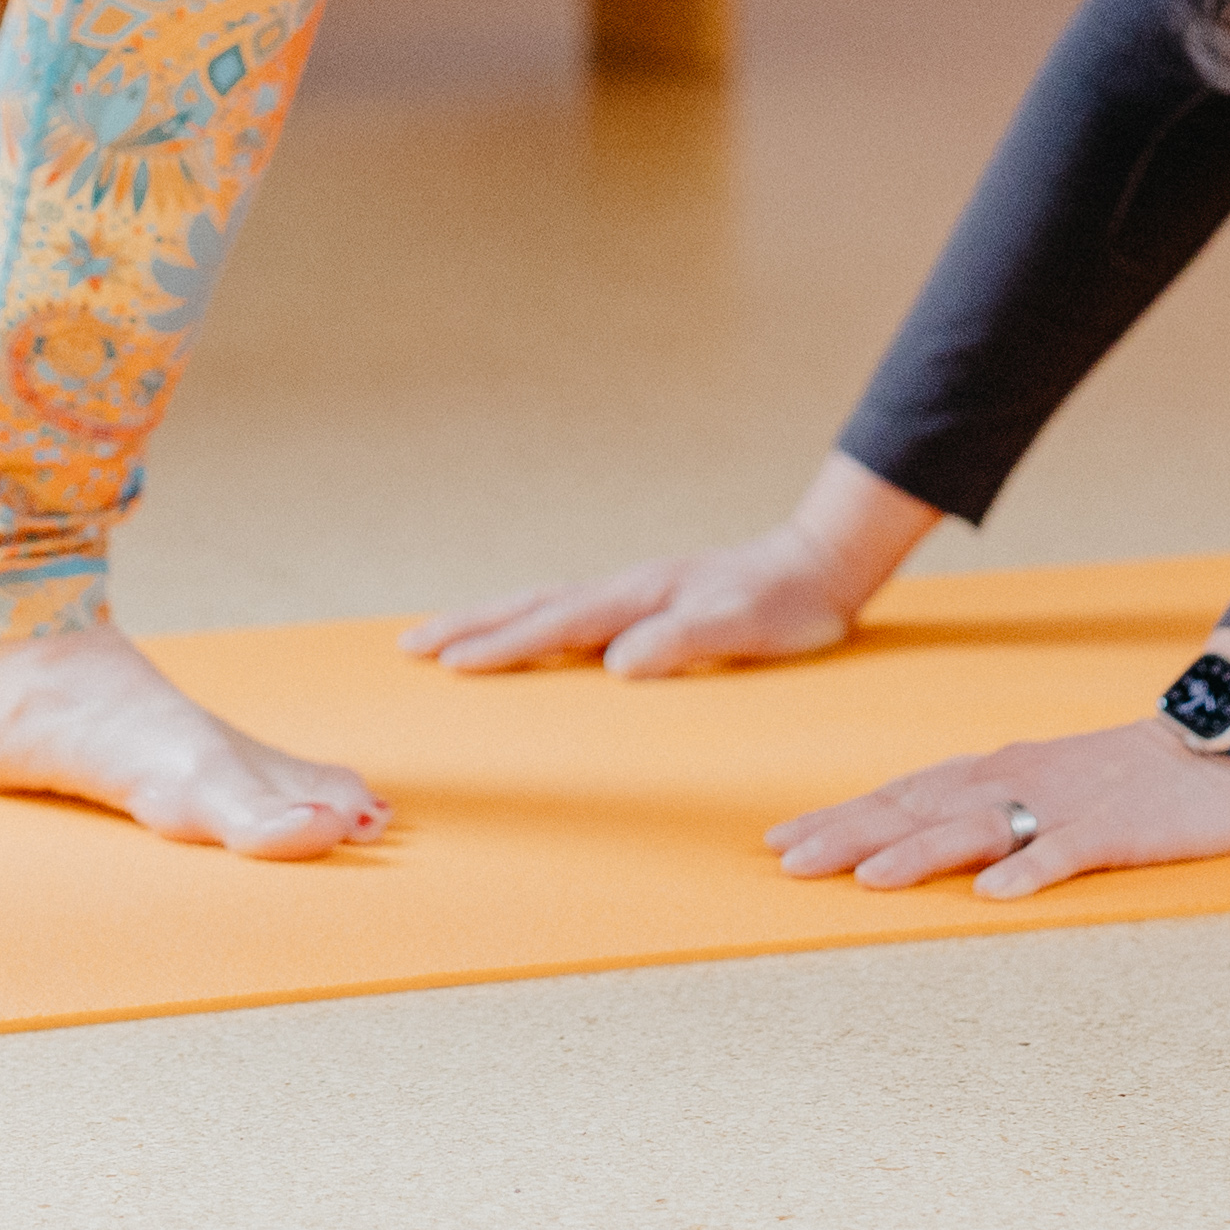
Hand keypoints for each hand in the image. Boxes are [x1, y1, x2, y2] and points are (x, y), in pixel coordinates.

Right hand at [404, 523, 881, 677]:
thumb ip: (686, 642)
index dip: (502, 646)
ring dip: (489, 621)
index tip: (449, 663)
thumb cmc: (789, 606)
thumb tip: (617, 663)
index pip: (557, 625)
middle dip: (470, 626)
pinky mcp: (644, 604)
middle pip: (532, 606)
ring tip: (439, 639)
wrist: (819, 566)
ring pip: (544, 605)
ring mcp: (632, 594)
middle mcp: (626, 590)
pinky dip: (528, 623)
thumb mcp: (745, 628)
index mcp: (640, 598)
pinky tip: (520, 638)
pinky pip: (567, 614)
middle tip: (410, 646)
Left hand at [768, 713, 1229, 898]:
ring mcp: (1063, 804)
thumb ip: (974, 803)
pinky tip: (994, 895)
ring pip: (979, 827)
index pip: (901, 796)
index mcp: (992, 773)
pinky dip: (1029, 870)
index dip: (840, 818)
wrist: (1214, 751)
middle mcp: (1014, 782)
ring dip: (921, 852)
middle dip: (852, 835)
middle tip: (791, 864)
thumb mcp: (1032, 781)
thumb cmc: (1113, 776)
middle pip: (920, 809)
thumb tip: (898, 833)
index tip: (780, 844)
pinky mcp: (1115, 829)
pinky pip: (1067, 852)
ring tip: (869, 879)